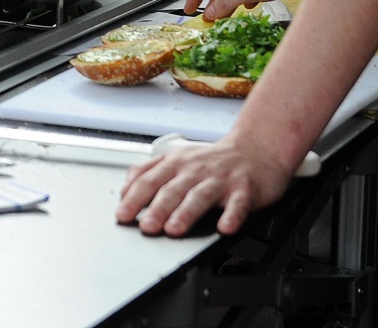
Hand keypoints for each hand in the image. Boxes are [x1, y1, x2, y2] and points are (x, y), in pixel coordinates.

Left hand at [116, 133, 295, 236]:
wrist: (255, 149)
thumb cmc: (212, 159)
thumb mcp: (176, 158)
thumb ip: (149, 171)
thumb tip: (124, 190)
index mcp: (176, 163)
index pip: (149, 180)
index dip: (134, 198)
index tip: (122, 215)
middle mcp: (195, 170)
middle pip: (172, 190)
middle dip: (157, 209)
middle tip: (146, 227)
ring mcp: (220, 179)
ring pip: (200, 196)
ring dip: (186, 213)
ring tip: (174, 229)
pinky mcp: (244, 189)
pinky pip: (238, 204)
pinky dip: (231, 216)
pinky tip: (225, 227)